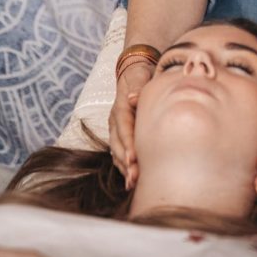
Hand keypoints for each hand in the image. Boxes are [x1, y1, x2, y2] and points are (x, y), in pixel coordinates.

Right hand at [108, 61, 152, 187]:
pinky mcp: (119, 135)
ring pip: (116, 151)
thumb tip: (133, 97)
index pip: (124, 127)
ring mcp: (115, 128)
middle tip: (135, 178)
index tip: (133, 158)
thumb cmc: (141, 75)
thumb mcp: (140, 76)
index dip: (127, 143)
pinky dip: (124, 167)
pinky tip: (132, 180)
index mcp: (121, 106)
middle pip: (117, 144)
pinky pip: (118, 153)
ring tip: (134, 183)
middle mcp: (115, 119)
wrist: (133, 73)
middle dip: (125, 162)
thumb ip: (138, 86)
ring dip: (124, 168)